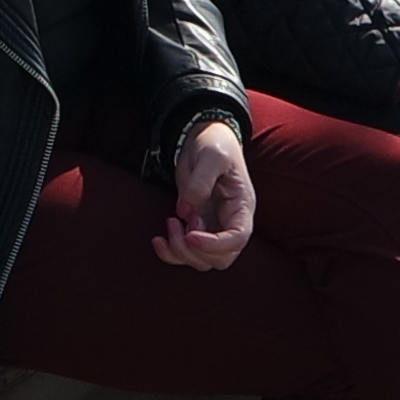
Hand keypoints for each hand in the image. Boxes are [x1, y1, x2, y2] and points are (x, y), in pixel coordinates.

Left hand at [156, 117, 253, 268]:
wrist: (204, 139)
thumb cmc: (214, 144)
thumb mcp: (211, 156)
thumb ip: (201, 180)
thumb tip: (185, 210)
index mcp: (242, 206)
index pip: (237, 238)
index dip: (215, 244)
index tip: (190, 234)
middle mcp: (231, 222)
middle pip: (221, 258)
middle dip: (195, 250)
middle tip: (178, 221)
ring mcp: (213, 227)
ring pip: (202, 261)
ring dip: (181, 250)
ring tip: (170, 222)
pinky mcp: (196, 228)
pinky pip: (186, 254)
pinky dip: (170, 253)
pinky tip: (158, 239)